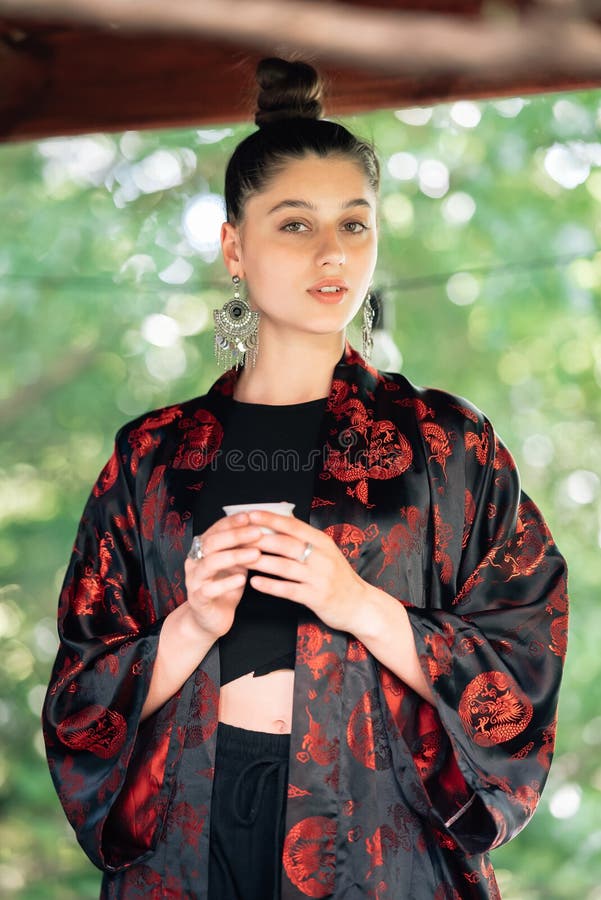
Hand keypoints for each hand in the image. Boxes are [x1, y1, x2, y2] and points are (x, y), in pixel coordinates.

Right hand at [184, 513, 261, 639]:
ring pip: (210, 563)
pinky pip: (209, 589)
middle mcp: (195, 561)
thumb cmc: (225, 587)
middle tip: (257, 532)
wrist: (210, 619)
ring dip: (234, 556)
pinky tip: (242, 579)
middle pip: (212, 542)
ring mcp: (194, 580)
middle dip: (235, 535)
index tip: (250, 516)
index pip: (215, 529)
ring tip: (255, 554)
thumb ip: (243, 547)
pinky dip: (226, 583)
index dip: (232, 522)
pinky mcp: (198, 599)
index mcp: (202, 549)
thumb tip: (264, 527)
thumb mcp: (236, 564)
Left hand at [246, 509, 368, 633]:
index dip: (270, 519)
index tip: (249, 514)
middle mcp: (322, 557)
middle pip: (285, 544)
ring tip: (239, 558)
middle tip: (236, 537)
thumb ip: (304, 535)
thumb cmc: (337, 575)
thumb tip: (281, 514)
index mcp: (322, 541)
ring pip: (283, 566)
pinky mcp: (316, 597)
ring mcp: (319, 578)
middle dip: (258, 539)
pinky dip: (270, 586)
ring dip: (259, 562)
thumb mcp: (326, 551)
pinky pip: (288, 590)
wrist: (359, 605)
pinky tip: (254, 583)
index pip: (293, 525)